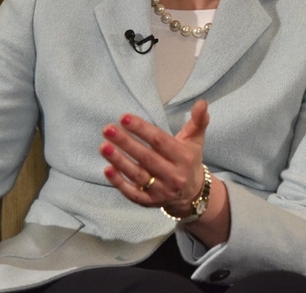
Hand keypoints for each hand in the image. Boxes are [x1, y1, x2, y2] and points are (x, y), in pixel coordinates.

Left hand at [100, 99, 209, 217]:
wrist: (193, 194)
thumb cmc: (189, 160)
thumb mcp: (195, 140)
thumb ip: (198, 121)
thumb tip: (202, 103)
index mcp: (184, 158)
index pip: (160, 141)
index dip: (142, 129)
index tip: (124, 118)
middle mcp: (174, 176)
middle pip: (146, 158)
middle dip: (126, 143)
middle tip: (108, 129)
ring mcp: (161, 191)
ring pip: (138, 175)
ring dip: (119, 161)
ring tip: (103, 146)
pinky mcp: (150, 202)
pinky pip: (132, 193)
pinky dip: (119, 183)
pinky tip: (106, 169)